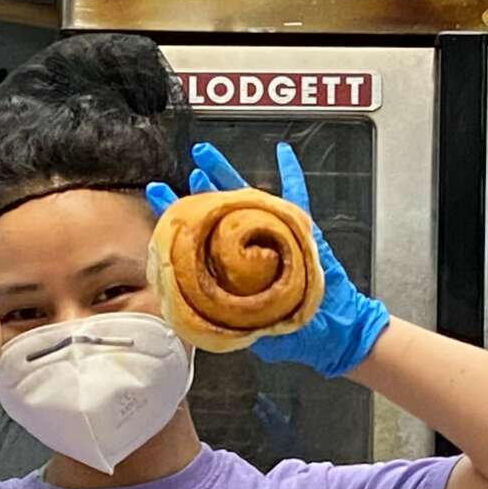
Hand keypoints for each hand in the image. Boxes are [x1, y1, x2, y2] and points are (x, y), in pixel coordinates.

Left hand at [146, 141, 389, 378]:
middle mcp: (251, 248)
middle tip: (187, 163)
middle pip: (220, 209)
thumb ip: (224, 315)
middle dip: (202, 185)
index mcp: (233, 269)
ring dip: (229, 173)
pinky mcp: (302, 233)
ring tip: (207, 154)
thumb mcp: (249, 327)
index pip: (199, 237)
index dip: (178, 215)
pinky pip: (297, 198)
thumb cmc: (292, 333)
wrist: (330, 334)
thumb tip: (190, 309)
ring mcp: (276, 236)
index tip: (157, 193)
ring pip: (248, 197)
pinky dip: (292, 175)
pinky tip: (283, 154)